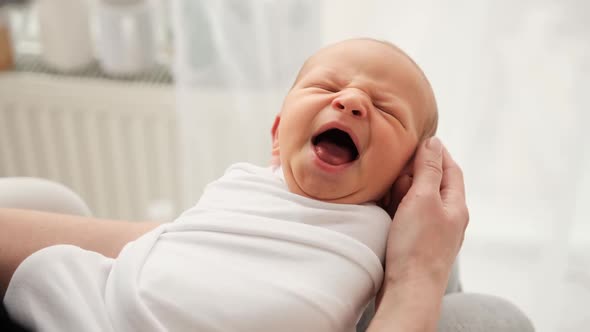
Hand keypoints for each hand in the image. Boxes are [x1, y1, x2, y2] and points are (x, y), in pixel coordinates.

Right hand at [382, 137, 468, 291]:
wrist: (408, 291)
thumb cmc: (417, 246)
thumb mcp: (423, 198)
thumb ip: (429, 169)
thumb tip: (434, 142)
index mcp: (456, 205)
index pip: (451, 168)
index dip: (436, 152)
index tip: (419, 139)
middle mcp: (448, 218)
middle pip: (434, 183)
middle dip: (415, 171)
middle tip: (395, 165)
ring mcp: (432, 232)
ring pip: (419, 200)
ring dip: (404, 189)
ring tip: (387, 186)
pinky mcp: (417, 244)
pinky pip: (408, 216)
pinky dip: (397, 207)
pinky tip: (384, 206)